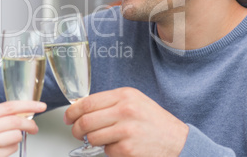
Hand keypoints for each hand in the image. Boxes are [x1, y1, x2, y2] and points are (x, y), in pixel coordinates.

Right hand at [0, 100, 46, 156]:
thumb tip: (25, 112)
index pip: (8, 106)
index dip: (28, 105)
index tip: (40, 106)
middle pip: (15, 121)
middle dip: (30, 124)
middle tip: (34, 128)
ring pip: (16, 136)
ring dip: (17, 139)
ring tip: (7, 142)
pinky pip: (12, 149)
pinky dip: (12, 149)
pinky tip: (0, 151)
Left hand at [64, 87, 187, 156]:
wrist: (178, 141)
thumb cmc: (154, 121)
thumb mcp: (133, 101)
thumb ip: (110, 102)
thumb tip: (82, 108)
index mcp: (124, 95)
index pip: (88, 102)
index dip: (72, 111)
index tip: (68, 117)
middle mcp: (125, 110)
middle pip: (85, 121)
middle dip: (76, 129)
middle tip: (77, 132)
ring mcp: (127, 130)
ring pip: (92, 138)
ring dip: (92, 141)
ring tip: (102, 139)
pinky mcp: (128, 149)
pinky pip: (106, 151)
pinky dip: (108, 150)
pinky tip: (120, 146)